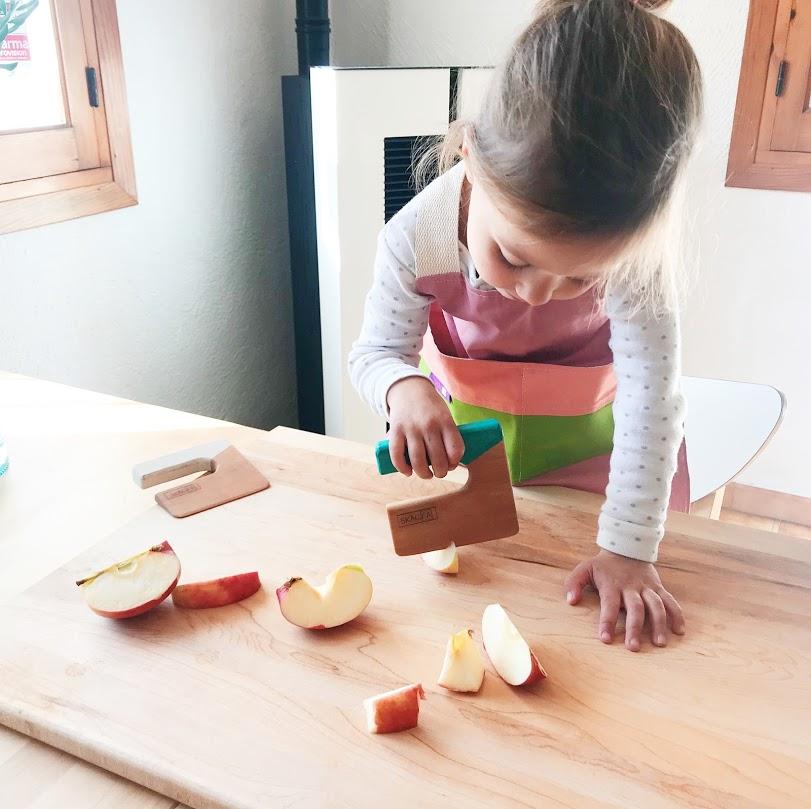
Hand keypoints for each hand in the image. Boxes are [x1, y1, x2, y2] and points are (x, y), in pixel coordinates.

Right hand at [386, 377, 463, 479]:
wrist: (409, 389)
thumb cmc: (430, 407)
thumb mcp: (445, 415)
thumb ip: (448, 435)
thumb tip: (450, 462)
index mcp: (445, 421)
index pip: (455, 449)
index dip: (455, 462)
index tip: (452, 465)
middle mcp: (429, 425)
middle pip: (437, 459)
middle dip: (440, 472)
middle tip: (439, 473)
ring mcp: (411, 428)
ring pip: (418, 461)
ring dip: (423, 473)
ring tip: (426, 474)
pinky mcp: (395, 430)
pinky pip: (397, 454)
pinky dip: (402, 467)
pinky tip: (407, 471)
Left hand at [564, 550, 684, 651]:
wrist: (626, 547)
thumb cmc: (603, 565)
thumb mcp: (584, 569)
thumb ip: (574, 583)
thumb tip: (571, 601)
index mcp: (612, 585)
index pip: (609, 605)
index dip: (607, 622)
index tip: (605, 639)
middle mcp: (631, 587)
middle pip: (635, 609)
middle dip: (634, 628)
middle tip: (633, 648)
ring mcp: (647, 587)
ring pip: (656, 606)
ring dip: (659, 624)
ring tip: (659, 643)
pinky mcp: (658, 587)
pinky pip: (670, 601)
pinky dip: (677, 614)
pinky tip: (679, 630)